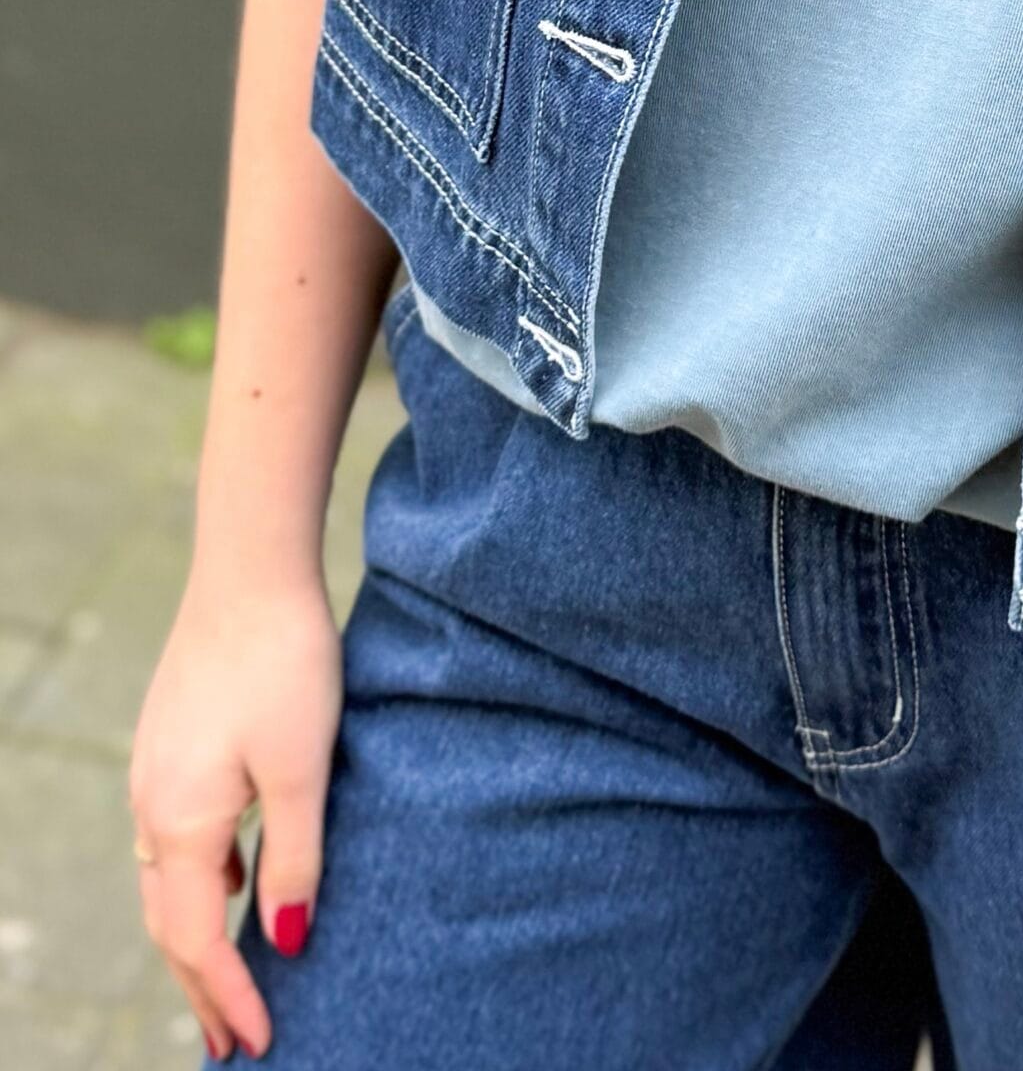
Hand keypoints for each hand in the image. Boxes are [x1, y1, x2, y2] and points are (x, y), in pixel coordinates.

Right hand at [129, 571, 341, 1058]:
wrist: (250, 566)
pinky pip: (174, 838)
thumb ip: (296, 857)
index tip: (258, 1044)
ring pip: (166, 881)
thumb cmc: (284, 661)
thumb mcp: (303, 768)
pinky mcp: (171, 741)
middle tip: (231, 1042)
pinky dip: (197, 880)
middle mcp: (152, 806)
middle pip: (169, 924)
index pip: (195, 942)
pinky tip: (232, 879)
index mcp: (180, 823)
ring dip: (194, 937)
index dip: (228, 997)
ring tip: (227, 979)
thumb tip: (289, 941)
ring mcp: (154, 771)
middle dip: (201, 988)